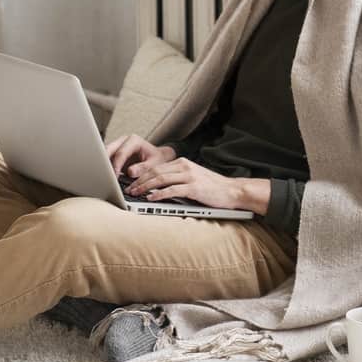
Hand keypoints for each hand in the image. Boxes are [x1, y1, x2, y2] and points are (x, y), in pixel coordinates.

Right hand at [105, 134, 176, 176]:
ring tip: (103, 178)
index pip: (121, 152)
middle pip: (108, 150)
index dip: (116, 165)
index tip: (114, 176)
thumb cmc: (157, 159)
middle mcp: (123, 141)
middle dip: (105, 163)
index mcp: (134, 140)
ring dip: (103, 165)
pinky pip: (106, 159)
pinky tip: (105, 176)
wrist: (158, 158)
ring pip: (104, 154)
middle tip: (105, 177)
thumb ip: (143, 168)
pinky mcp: (114, 154)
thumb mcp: (154, 164)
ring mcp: (118, 146)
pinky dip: (105, 167)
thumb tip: (130, 172)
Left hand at [125, 157, 270, 214]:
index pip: (157, 167)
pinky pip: (172, 190)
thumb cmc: (213, 188)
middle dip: (139, 181)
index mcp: (183, 163)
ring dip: (145, 187)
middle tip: (128, 189)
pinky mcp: (194, 187)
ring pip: (161, 179)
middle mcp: (185, 166)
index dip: (141, 175)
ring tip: (135, 193)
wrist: (233, 191)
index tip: (131, 182)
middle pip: (155, 171)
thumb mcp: (193, 178)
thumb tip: (155, 188)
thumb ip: (177, 180)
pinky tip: (151, 198)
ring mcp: (190, 176)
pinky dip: (159, 194)